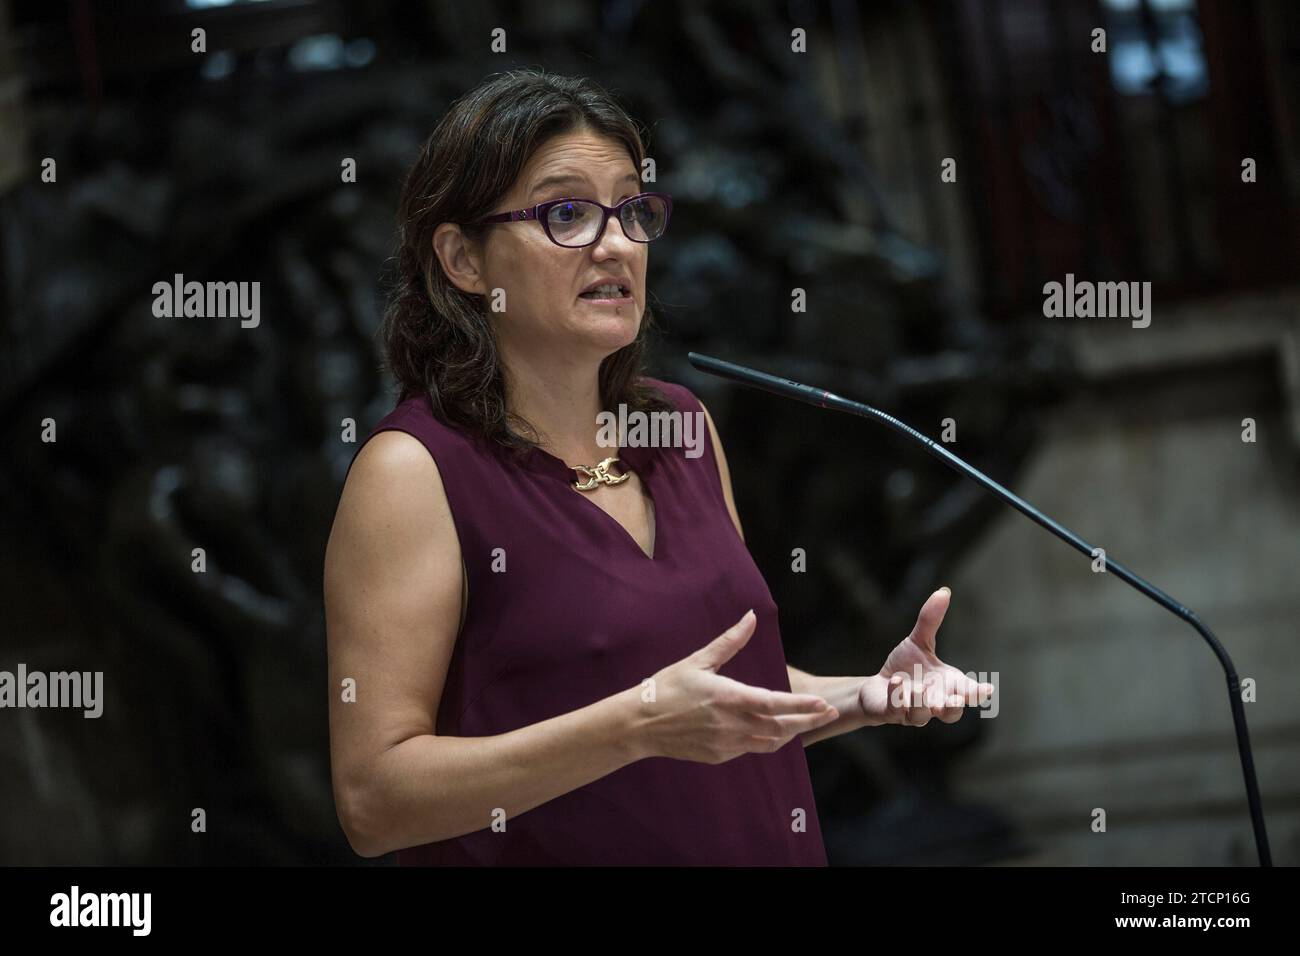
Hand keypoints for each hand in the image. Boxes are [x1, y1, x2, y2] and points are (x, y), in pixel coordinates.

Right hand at [631, 610, 840, 761]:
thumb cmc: (668, 687)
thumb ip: (729, 641)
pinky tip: (775, 731)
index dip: (801, 705)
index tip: (822, 704)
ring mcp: (726, 743)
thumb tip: (751, 617)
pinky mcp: (719, 755)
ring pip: (770, 742)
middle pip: (780, 726)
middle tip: (829, 713)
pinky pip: (752, 748)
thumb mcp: (698, 660)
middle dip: (808, 720)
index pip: (774, 703)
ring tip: (808, 722)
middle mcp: (731, 724)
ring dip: (791, 732)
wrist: (640, 723)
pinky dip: (768, 740)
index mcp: (727, 697)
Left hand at [858, 587, 993, 726]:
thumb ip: (930, 621)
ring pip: (921, 715)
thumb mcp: (918, 642)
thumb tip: (944, 591)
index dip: (977, 693)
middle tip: (955, 700)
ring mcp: (912, 711)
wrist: (877, 685)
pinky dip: (896, 697)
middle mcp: (933, 702)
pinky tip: (895, 682)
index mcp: (947, 686)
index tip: (987, 689)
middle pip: (950, 714)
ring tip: (918, 688)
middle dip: (953, 708)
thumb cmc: (906, 667)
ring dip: (921, 703)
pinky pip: (895, 710)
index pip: (967, 693)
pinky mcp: (891, 712)